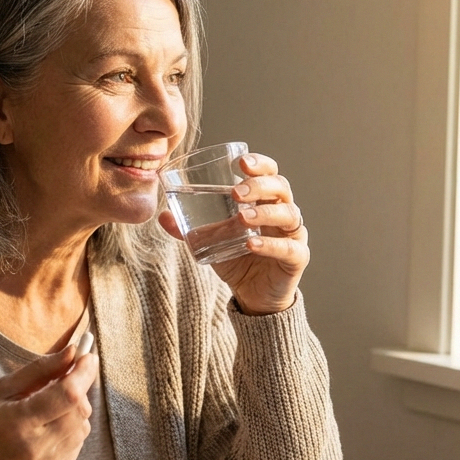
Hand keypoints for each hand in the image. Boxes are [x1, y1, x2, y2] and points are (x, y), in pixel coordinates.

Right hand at [0, 344, 97, 459]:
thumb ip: (40, 369)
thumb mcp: (2, 388)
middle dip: (79, 390)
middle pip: (80, 411)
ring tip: (50, 408)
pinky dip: (70, 430)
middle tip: (63, 380)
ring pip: (83, 427)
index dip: (84, 373)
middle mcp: (36, 447)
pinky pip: (77, 444)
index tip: (88, 356)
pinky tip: (49, 428)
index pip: (68, 394)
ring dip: (74, 411)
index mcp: (19, 422)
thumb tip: (72, 351)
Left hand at [159, 152, 308, 314]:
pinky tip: (251, 244)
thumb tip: (162, 216)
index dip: (259, 164)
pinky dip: (270, 244)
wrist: (254, 296)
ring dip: (264, 213)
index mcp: (266, 202)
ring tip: (241, 217)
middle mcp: (283, 213)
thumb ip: (189, 230)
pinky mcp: (297, 258)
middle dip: (259, 185)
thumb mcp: (211, 242)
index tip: (240, 162)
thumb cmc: (238, 260)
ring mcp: (293, 235)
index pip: (270, 174)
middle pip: (281, 187)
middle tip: (236, 192)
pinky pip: (289, 248)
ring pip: (288, 214)